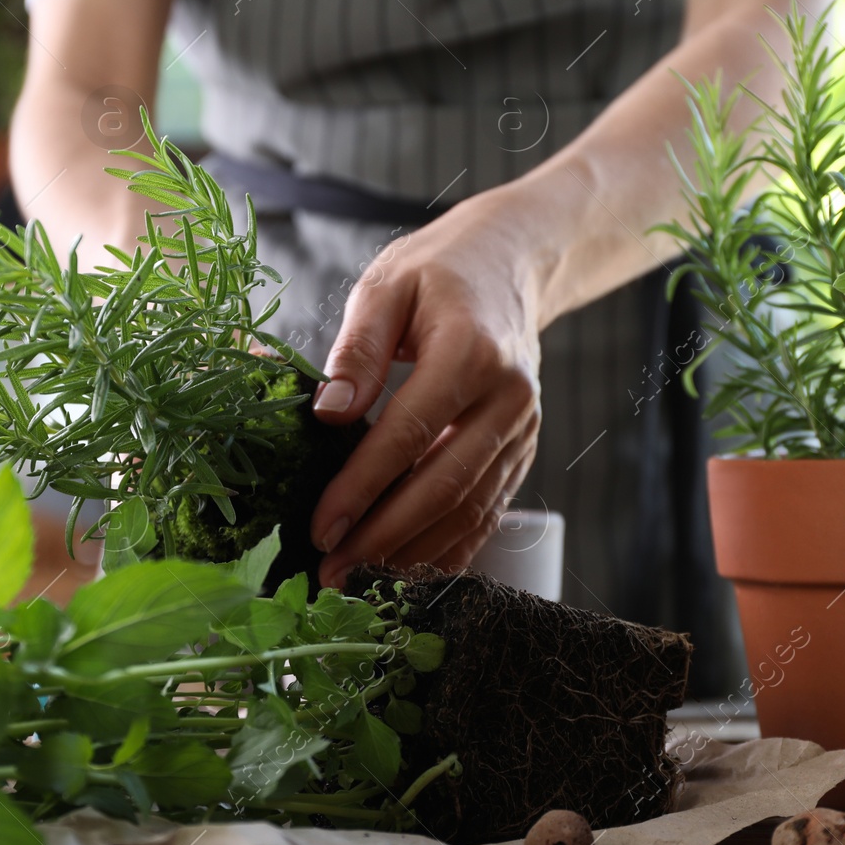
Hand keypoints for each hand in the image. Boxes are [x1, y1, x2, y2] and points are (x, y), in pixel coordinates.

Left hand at [307, 185, 545, 587]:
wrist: (510, 263)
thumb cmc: (438, 272)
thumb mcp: (387, 285)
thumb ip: (357, 349)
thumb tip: (327, 414)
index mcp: (471, 354)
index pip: (408, 435)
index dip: (361, 488)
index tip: (320, 527)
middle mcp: (508, 400)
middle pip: (443, 486)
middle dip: (383, 539)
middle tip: (331, 573)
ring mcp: (523, 429)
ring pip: (470, 510)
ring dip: (413, 553)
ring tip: (358, 581)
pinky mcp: (523, 448)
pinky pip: (488, 510)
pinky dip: (449, 547)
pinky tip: (407, 570)